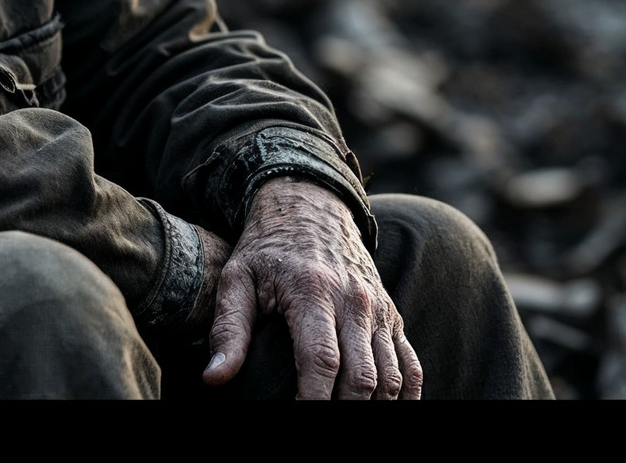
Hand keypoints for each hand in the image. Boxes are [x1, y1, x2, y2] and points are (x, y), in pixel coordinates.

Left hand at [203, 177, 420, 398]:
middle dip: (342, 411)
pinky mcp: (391, 314)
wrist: (311, 204)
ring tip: (347, 418)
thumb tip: (214, 379)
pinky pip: (411, 365)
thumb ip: (228, 329)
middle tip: (318, 422)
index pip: (321, 360)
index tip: (298, 418)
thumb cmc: (268, 247)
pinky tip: (386, 409)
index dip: (312, 402)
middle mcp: (354, 301)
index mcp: (313, 291)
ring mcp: (378, 309)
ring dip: (373, 407)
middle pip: (362, 378)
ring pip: (390, 377)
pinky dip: (405, 395)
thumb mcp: (237, 278)